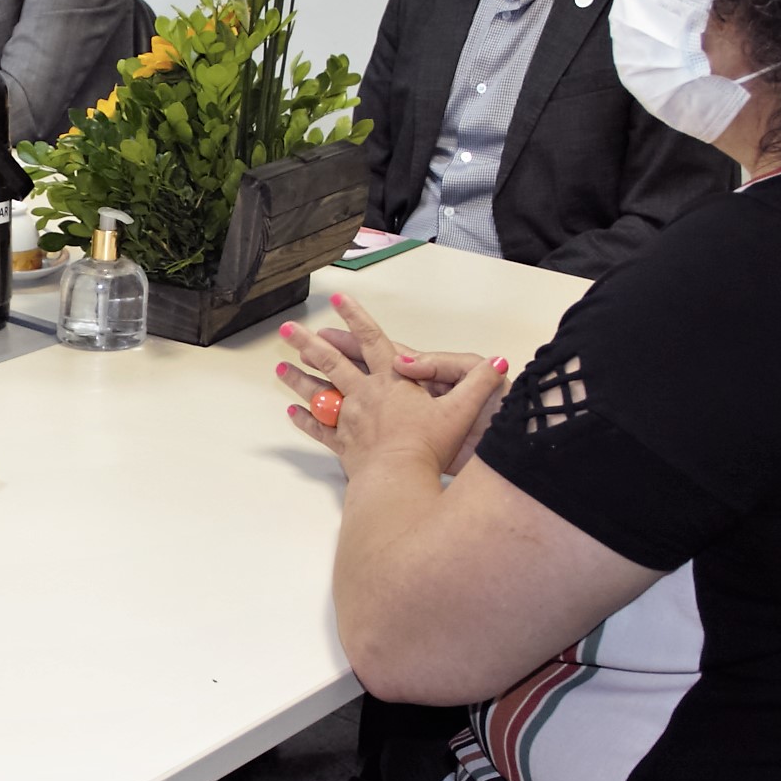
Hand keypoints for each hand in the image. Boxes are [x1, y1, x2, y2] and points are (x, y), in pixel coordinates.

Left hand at [274, 293, 507, 478]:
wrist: (400, 481)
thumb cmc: (430, 446)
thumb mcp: (463, 411)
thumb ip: (481, 384)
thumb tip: (500, 363)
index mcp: (392, 381)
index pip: (373, 340)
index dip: (357, 317)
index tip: (338, 299)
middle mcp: (365, 395)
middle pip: (332, 362)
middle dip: (309, 342)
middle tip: (287, 328)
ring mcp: (350, 420)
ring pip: (319, 393)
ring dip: (299, 378)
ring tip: (279, 366)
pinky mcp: (344, 446)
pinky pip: (320, 430)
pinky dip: (306, 421)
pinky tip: (291, 414)